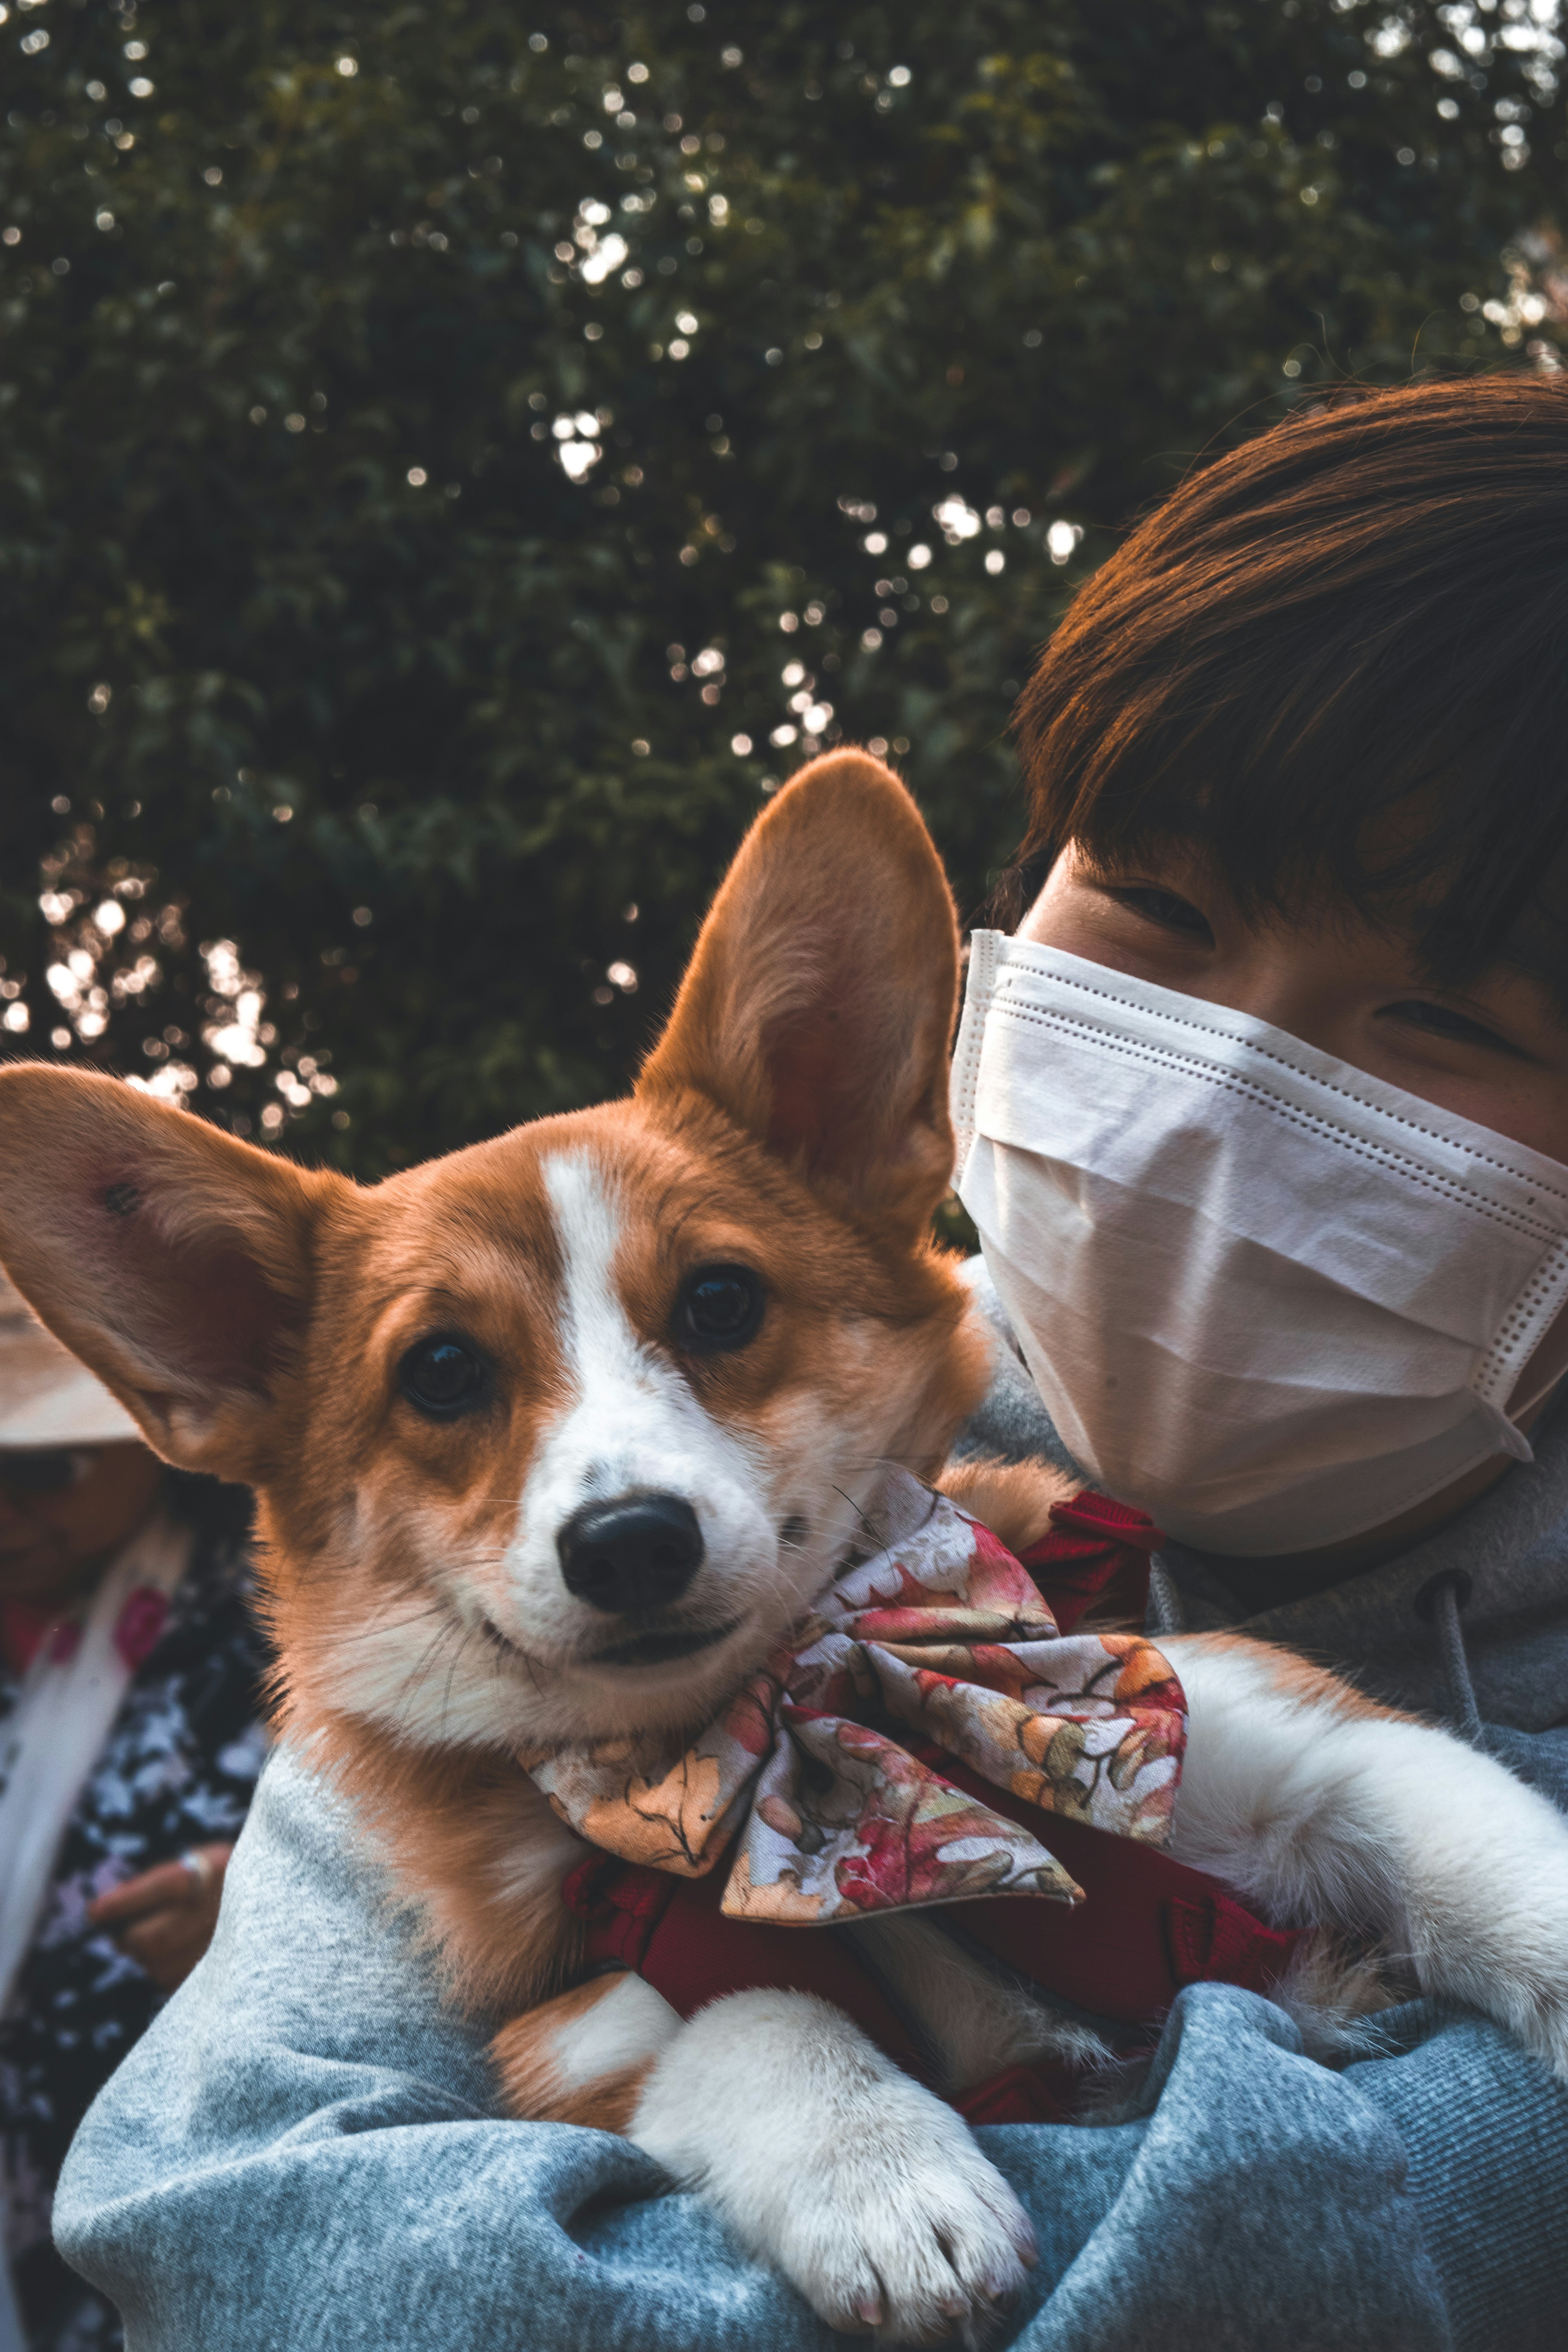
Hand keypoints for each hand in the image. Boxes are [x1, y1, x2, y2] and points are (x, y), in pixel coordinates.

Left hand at [86, 1843, 232, 1991]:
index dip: (125, 1902)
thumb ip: (153, 1883)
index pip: (163, 1887)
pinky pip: (175, 1982)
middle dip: (130, 1939)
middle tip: (122, 1935)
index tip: (94, 1911)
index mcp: (218, 1869)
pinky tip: (171, 1956)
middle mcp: (225, 1906)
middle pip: (156, 1938)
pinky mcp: (225, 1972)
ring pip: (161, 1966)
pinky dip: (162, 1971)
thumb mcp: (197, 1862)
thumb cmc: (219, 1879)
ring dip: (145, 1958)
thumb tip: (99, 1912)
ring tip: (151, 1943)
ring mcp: (228, 1943)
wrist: (274, 1898)